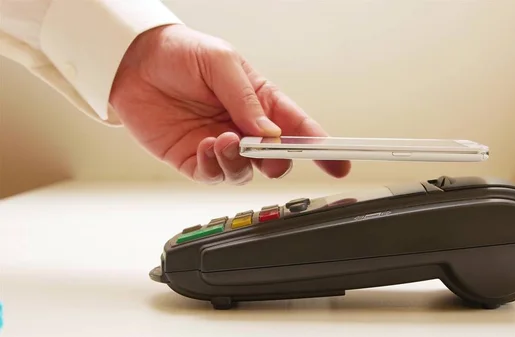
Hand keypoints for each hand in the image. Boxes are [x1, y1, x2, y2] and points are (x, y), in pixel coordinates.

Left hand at [109, 24, 349, 184]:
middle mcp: (246, 128)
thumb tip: (269, 133)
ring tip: (223, 139)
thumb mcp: (221, 62)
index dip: (322, 147)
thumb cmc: (181, 53)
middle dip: (277, 160)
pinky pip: (214, 175)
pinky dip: (214, 166)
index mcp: (262, 101)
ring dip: (240, 162)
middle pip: (278, 158)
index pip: (299, 128)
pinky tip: (205, 146)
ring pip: (246, 172)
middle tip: (264, 149)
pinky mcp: (195, 159)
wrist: (132, 63)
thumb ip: (246, 99)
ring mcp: (222, 146)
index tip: (339, 163)